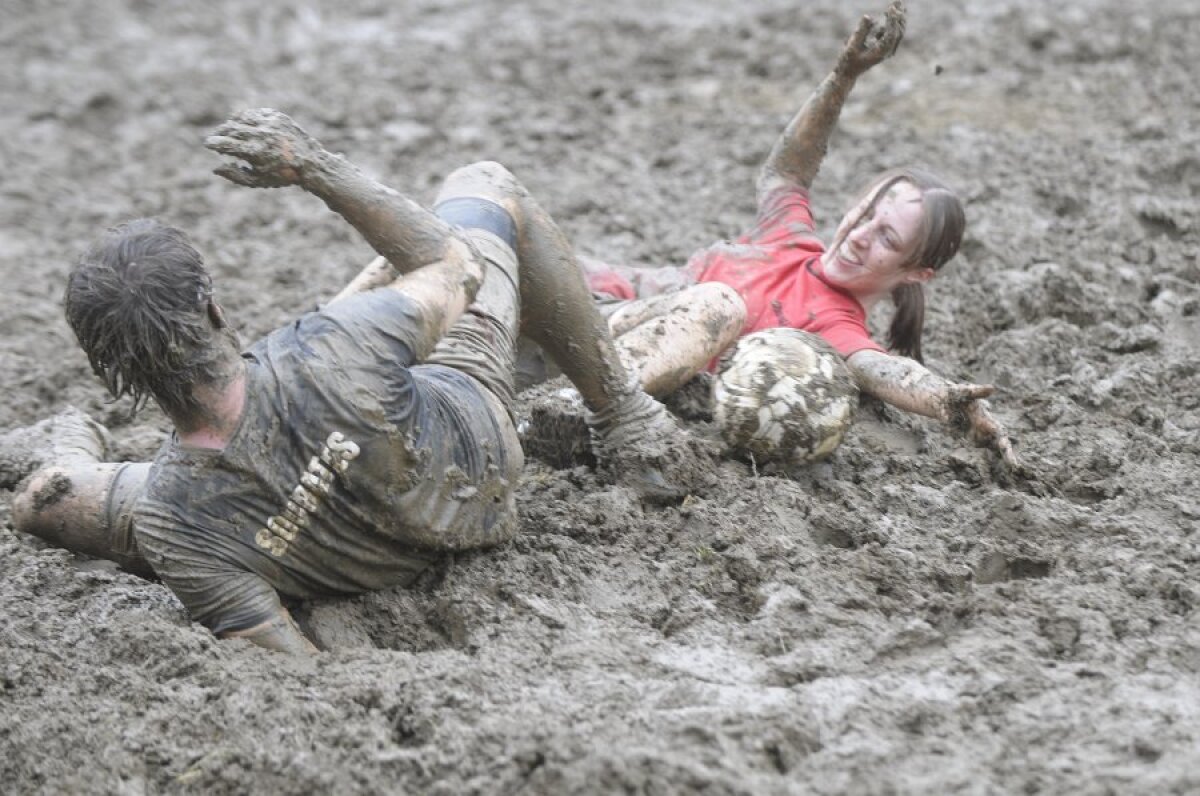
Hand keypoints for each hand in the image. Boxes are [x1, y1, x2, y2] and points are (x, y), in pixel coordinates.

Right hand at [205, 108, 321, 188]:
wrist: (311, 163)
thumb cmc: (282, 175)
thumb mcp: (258, 181)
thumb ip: (235, 175)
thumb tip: (215, 168)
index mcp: (256, 152)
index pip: (227, 143)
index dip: (214, 143)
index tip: (208, 144)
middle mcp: (263, 135)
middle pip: (232, 128)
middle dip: (221, 132)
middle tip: (216, 137)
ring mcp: (270, 123)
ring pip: (242, 118)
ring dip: (232, 124)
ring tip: (228, 131)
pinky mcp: (277, 116)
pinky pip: (255, 113)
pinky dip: (246, 118)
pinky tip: (242, 124)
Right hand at [835, 1, 906, 77]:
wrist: (848, 73)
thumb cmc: (848, 61)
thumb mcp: (851, 46)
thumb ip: (860, 32)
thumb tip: (868, 16)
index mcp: (881, 52)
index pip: (891, 34)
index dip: (892, 20)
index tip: (891, 8)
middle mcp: (887, 51)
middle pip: (898, 31)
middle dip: (898, 15)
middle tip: (897, 1)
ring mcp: (887, 49)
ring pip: (897, 30)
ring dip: (898, 16)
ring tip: (897, 2)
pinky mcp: (884, 45)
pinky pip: (893, 31)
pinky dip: (893, 20)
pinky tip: (890, 11)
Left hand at [943, 386, 1021, 469]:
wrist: (939, 400)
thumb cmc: (954, 394)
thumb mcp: (965, 391)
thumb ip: (978, 392)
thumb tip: (992, 388)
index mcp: (985, 418)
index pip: (998, 431)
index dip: (1003, 440)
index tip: (1005, 447)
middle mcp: (983, 428)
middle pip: (997, 443)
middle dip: (1006, 453)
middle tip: (1013, 466)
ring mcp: (974, 434)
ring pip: (989, 449)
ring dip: (997, 460)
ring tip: (1008, 472)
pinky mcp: (965, 438)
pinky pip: (977, 450)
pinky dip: (986, 460)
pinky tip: (992, 472)